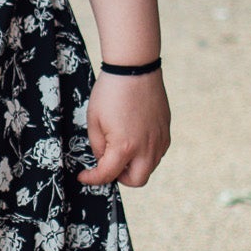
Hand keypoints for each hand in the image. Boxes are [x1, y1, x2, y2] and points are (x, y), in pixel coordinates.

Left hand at [77, 70, 170, 187]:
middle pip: (136, 181)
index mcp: (124, 147)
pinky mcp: (166, 131)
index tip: (84, 176)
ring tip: (121, 149)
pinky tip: (135, 138)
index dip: (92, 179)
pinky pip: (157, 152)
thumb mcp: (94, 121)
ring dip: (135, 166)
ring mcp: (159, 140)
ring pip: (149, 167)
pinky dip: (146, 153)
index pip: (107, 175)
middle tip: (109, 166)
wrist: (134, 69)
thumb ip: (98, 146)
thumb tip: (103, 159)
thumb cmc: (110, 92)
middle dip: (120, 178)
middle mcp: (146, 148)